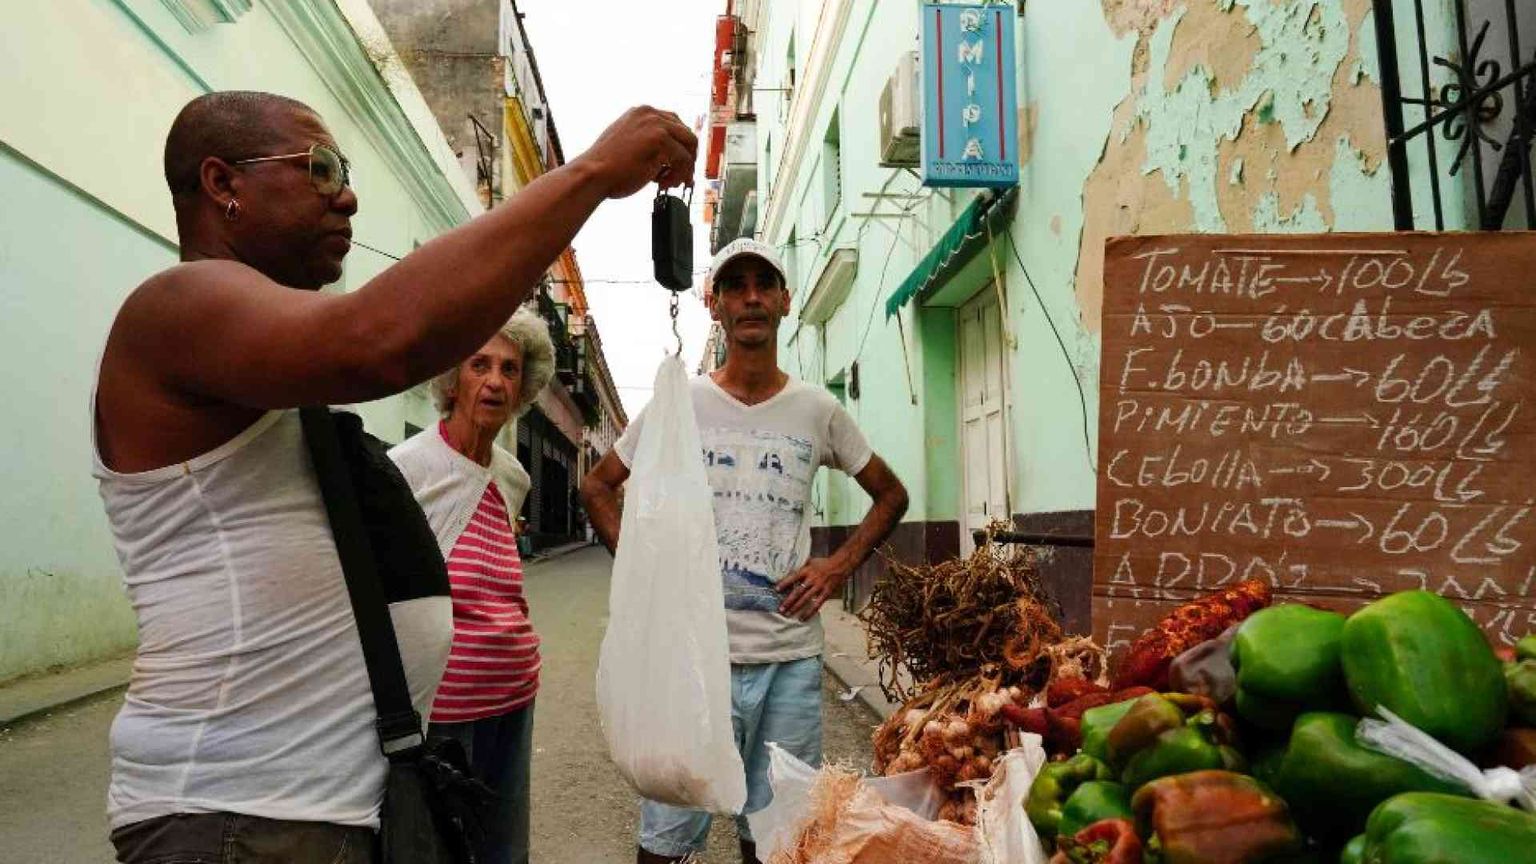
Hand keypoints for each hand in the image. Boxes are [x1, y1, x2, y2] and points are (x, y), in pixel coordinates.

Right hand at [577, 106, 697, 198]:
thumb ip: (647, 140)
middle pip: (686, 133)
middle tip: (681, 176)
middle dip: (687, 157)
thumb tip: (668, 154)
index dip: (680, 146)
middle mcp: (650, 114)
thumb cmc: (606, 166)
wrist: (592, 174)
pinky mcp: (660, 140)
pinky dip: (678, 175)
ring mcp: (656, 125)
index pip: (674, 123)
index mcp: (641, 112)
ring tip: (668, 182)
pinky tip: (662, 183)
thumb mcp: (628, 143)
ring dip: (684, 167)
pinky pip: (684, 159)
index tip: (680, 163)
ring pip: (689, 146)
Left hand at [776, 558, 848, 620]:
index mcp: (807, 570)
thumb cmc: (824, 563)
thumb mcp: (811, 562)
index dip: (784, 583)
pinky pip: (817, 605)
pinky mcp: (826, 593)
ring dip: (796, 607)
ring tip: (788, 614)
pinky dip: (809, 612)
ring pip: (806, 599)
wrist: (840, 565)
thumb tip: (788, 570)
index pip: (793, 577)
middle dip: (788, 601)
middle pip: (798, 591)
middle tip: (780, 609)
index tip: (776, 590)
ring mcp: (819, 587)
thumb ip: (801, 568)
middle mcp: (812, 579)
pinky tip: (803, 618)